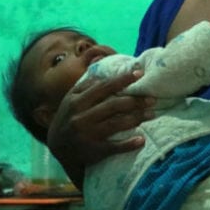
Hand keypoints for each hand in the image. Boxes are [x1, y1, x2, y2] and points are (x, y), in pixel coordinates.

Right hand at [47, 70, 155, 187]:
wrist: (57, 147)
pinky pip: (113, 147)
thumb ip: (86, 83)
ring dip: (136, 119)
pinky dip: (128, 144)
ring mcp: (87, 134)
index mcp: (76, 101)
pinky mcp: (93, 150)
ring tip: (151, 114)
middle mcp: (81, 116)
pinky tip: (142, 140)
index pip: (103, 87)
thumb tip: (100, 59)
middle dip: (135, 101)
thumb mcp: (71, 99)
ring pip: (115, 124)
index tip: (139, 74)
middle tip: (152, 99)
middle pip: (112, 105)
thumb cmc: (69, 118)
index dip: (122, 80)